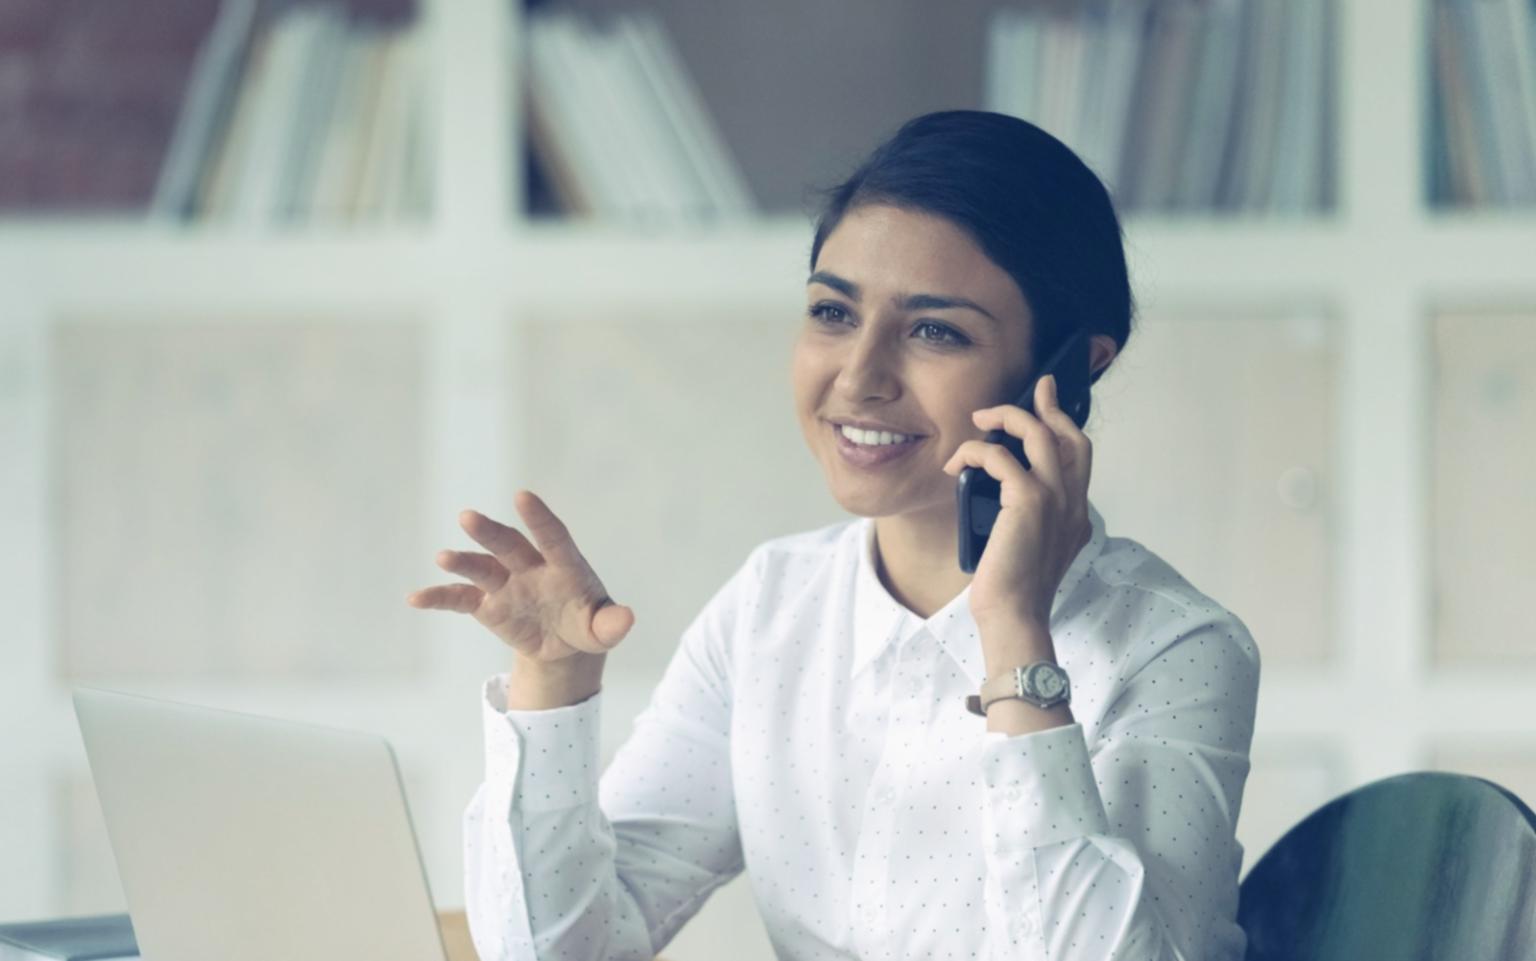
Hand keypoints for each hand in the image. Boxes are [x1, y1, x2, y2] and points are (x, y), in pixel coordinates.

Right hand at [405, 490, 634, 661]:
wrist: (562, 642)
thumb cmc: (587, 624)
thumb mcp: (602, 629)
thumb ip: (612, 624)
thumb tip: (628, 619)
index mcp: (564, 565)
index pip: (553, 536)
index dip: (539, 518)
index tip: (523, 497)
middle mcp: (530, 567)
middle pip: (508, 544)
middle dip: (490, 532)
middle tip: (468, 517)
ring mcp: (506, 583)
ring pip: (481, 566)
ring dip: (462, 561)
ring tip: (444, 557)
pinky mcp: (486, 604)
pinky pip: (459, 598)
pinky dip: (438, 597)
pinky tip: (416, 598)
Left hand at [940, 374, 1093, 627]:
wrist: (1014, 616)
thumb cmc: (1013, 589)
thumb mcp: (1030, 548)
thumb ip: (1032, 519)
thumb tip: (1003, 494)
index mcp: (1076, 515)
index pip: (1079, 457)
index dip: (1064, 425)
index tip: (1048, 403)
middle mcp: (1073, 503)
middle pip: (1069, 436)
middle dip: (1048, 407)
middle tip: (1032, 389)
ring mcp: (1055, 500)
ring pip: (1039, 435)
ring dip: (1008, 419)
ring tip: (980, 419)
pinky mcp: (1029, 502)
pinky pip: (1002, 458)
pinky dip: (976, 452)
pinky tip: (957, 464)